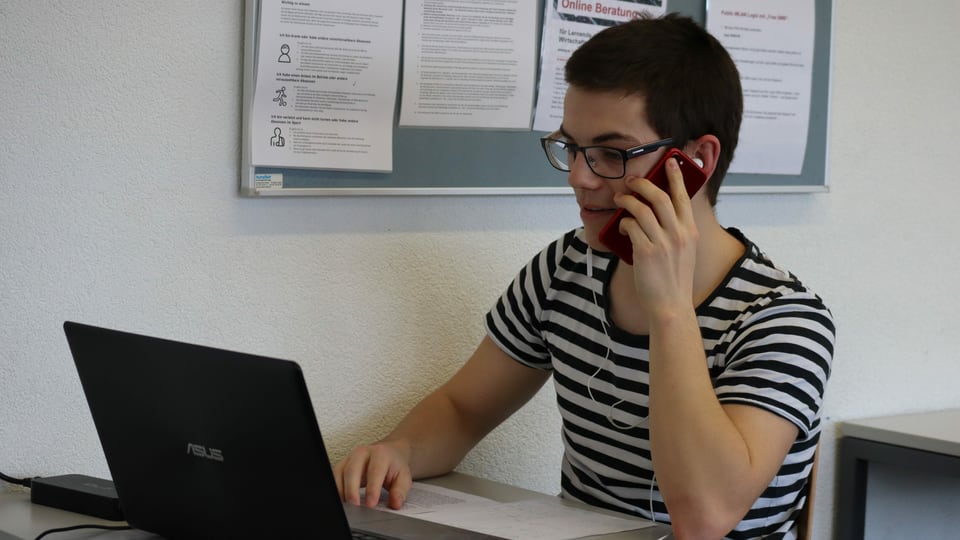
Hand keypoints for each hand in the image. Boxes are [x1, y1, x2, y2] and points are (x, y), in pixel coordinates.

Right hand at [334, 440, 412, 509]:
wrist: (389, 452)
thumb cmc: (394, 465)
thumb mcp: (404, 477)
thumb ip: (400, 491)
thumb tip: (395, 503)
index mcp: (380, 454)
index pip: (374, 471)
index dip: (372, 489)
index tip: (371, 504)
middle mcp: (362, 453)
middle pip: (352, 470)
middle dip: (352, 490)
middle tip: (355, 507)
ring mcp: (350, 458)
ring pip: (340, 473)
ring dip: (342, 491)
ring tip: (348, 507)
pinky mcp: (342, 465)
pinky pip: (335, 477)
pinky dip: (337, 490)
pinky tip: (343, 500)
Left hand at [614, 157, 698, 313]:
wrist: (671, 306)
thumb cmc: (674, 280)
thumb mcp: (684, 251)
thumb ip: (676, 231)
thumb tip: (658, 212)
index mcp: (690, 231)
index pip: (683, 197)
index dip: (675, 177)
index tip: (669, 162)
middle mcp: (679, 234)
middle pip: (659, 197)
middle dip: (643, 184)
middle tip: (632, 181)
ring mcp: (663, 242)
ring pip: (642, 209)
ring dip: (628, 201)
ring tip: (620, 199)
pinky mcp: (646, 251)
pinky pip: (631, 226)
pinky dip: (624, 222)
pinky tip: (621, 225)